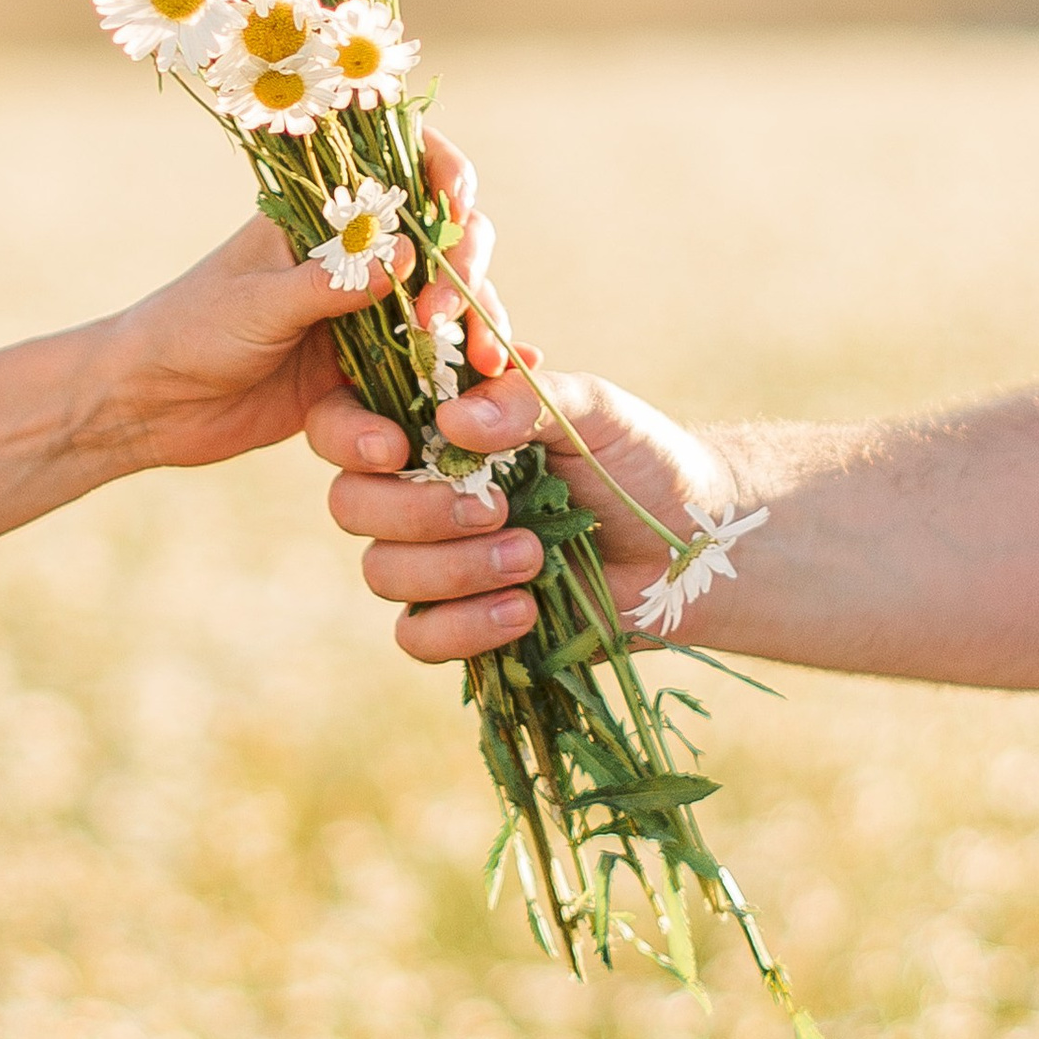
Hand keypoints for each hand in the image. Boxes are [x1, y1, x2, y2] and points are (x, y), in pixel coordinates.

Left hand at [89, 129, 491, 474]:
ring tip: (476, 361)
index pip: (402, 167)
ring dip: (473, 321)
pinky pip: (427, 361)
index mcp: (322, 214)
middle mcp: (356, 254)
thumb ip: (328, 283)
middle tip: (445, 313)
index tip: (460, 203)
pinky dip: (457, 371)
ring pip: (447, 299)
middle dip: (465, 262)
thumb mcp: (257, 303)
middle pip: (442, 236)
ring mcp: (368, 309)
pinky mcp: (370, 366)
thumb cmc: (191, 330)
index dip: (445, 173)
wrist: (153, 404)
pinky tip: (486, 383)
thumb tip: (405, 259)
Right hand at [309, 355, 738, 662]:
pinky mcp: (462, 620)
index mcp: (437, 426)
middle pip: (351, 504)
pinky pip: (417, 637)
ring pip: (382, 572)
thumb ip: (526, 401)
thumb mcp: (593, 411)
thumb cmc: (638, 460)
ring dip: (452, 569)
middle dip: (415, 512)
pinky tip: (523, 612)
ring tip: (532, 558)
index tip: (400, 447)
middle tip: (495, 509)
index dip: (348, 434)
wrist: (691, 546)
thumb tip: (451, 421)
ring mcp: (437, 559)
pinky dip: (462, 627)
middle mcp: (421, 490)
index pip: (348, 422)